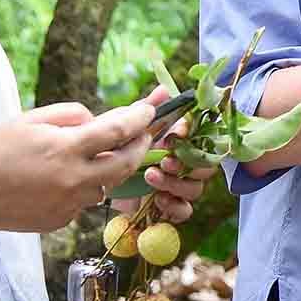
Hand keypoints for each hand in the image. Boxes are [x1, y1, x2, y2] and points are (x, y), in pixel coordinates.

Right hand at [0, 99, 156, 234]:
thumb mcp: (31, 119)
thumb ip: (71, 114)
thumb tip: (96, 121)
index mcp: (66, 149)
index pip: (118, 132)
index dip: (140, 118)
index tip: (149, 110)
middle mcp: (74, 179)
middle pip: (126, 163)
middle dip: (141, 146)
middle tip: (145, 133)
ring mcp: (70, 204)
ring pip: (108, 184)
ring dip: (115, 166)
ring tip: (111, 150)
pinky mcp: (63, 219)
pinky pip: (86, 199)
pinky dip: (87, 184)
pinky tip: (70, 175)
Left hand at [109, 92, 218, 223]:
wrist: (95, 179)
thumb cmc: (115, 149)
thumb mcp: (127, 128)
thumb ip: (146, 109)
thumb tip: (164, 89)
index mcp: (178, 140)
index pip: (201, 136)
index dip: (191, 136)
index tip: (173, 135)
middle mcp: (183, 162)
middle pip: (205, 164)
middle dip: (188, 162)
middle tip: (165, 160)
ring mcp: (178, 185)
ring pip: (196, 188)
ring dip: (177, 183)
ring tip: (151, 176)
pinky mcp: (168, 206)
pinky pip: (186, 210)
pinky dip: (176, 206)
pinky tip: (159, 199)